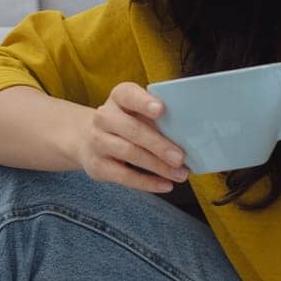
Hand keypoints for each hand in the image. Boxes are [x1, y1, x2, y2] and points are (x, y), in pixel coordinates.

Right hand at [73, 82, 190, 192]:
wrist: (90, 140)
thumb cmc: (127, 124)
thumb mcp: (139, 113)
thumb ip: (159, 119)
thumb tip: (191, 137)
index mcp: (118, 98)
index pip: (128, 95)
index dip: (143, 102)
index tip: (161, 110)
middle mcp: (104, 117)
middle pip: (132, 130)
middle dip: (158, 145)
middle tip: (180, 158)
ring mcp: (98, 142)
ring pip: (129, 153)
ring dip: (157, 166)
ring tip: (180, 174)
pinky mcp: (98, 166)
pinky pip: (124, 176)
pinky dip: (147, 182)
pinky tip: (165, 185)